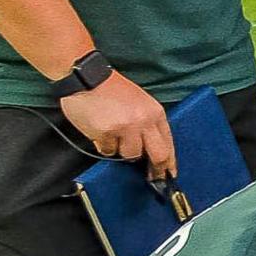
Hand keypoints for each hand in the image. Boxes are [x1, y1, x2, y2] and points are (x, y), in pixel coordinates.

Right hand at [61, 69, 175, 175]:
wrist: (86, 77)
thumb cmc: (111, 89)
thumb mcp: (140, 102)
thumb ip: (147, 124)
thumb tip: (150, 150)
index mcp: (155, 112)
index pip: (168, 143)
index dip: (170, 162)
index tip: (170, 174)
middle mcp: (144, 121)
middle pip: (158, 155)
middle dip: (156, 170)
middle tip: (153, 178)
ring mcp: (125, 128)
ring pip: (129, 155)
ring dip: (121, 150)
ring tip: (113, 134)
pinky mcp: (106, 133)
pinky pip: (108, 150)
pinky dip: (104, 145)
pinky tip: (100, 130)